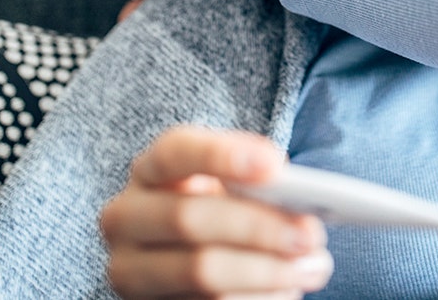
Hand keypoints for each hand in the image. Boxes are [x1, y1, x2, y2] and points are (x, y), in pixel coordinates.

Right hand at [100, 126, 332, 298]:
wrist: (188, 264)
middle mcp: (125, 218)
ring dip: (267, 271)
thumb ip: (251, 184)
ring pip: (201, 271)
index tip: (275, 166)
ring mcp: (129, 270)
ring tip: (312, 267)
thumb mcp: (229, 190)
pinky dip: (257, 299)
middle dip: (257, 226)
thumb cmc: (221, 214)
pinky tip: (287, 291)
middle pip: (188, 217)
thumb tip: (292, 193)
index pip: (173, 153)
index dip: (221, 155)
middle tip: (310, 233)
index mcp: (148, 172)